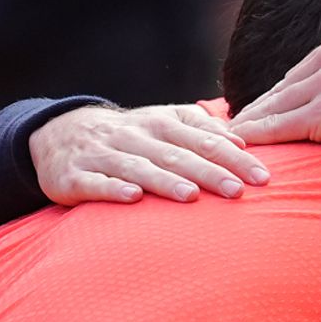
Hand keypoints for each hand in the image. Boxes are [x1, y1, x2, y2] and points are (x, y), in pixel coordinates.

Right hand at [28, 103, 270, 205]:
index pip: (204, 140)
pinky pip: (96, 183)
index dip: (233, 158)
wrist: (58, 134)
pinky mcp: (75, 176)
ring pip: (139, 168)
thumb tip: (241, 140)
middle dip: (208, 173)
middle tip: (238, 191)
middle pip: (177, 155)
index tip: (262, 176)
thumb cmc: (128, 136)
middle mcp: (134, 136)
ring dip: (165, 182)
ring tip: (191, 196)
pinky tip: (132, 198)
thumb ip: (201, 130)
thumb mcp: (162, 124)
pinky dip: (113, 189)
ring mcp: (103, 155)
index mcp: (160, 123)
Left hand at [229, 24, 320, 176]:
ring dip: (249, 129)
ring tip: (227, 146)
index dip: (282, 98)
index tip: (262, 116)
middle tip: (231, 133)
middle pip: (282, 87)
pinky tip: (238, 150)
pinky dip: (254, 139)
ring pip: (273, 107)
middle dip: (260, 113)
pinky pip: (277, 127)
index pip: (302, 71)